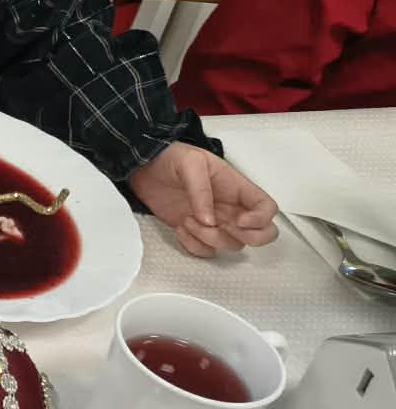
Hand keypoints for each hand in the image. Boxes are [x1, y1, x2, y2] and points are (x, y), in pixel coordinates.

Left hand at [128, 142, 278, 256]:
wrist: (142, 166)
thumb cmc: (171, 157)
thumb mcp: (190, 163)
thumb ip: (201, 190)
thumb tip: (209, 221)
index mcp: (237, 188)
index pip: (267, 208)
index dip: (261, 220)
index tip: (239, 221)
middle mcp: (231, 208)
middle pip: (261, 234)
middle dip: (248, 238)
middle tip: (220, 226)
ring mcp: (214, 222)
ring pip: (232, 245)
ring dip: (211, 239)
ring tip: (188, 219)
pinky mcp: (194, 231)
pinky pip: (205, 251)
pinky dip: (194, 246)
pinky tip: (180, 227)